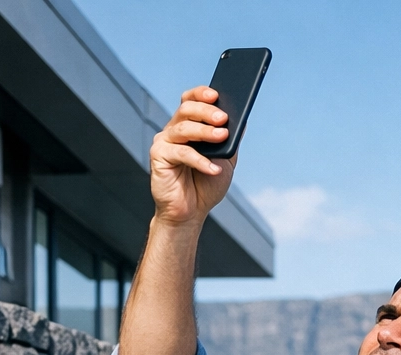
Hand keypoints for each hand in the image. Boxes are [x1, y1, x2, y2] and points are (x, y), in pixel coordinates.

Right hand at [149, 86, 237, 225]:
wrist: (190, 213)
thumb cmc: (205, 186)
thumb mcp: (226, 160)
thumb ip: (231, 141)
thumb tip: (242, 119)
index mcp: (188, 126)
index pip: (190, 100)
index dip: (201, 94)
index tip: (217, 94)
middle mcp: (174, 131)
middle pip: (186, 109)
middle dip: (206, 111)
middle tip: (223, 118)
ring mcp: (164, 143)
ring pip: (183, 127)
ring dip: (205, 131)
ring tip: (222, 137)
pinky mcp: (158, 157)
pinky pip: (181, 153)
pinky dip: (200, 160)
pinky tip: (213, 168)